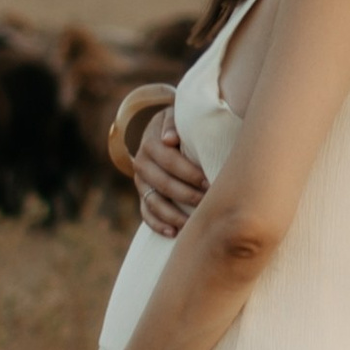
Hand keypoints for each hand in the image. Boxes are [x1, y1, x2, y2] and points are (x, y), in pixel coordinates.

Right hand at [131, 103, 208, 239]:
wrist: (168, 131)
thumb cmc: (181, 125)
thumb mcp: (177, 116)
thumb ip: (174, 124)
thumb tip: (169, 139)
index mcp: (150, 142)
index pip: (168, 160)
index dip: (188, 173)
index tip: (209, 181)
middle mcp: (141, 163)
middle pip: (162, 184)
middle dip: (186, 194)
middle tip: (207, 201)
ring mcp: (141, 182)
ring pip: (154, 202)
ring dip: (173, 214)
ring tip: (193, 223)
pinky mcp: (143, 196)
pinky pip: (146, 214)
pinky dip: (158, 225)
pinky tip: (174, 233)